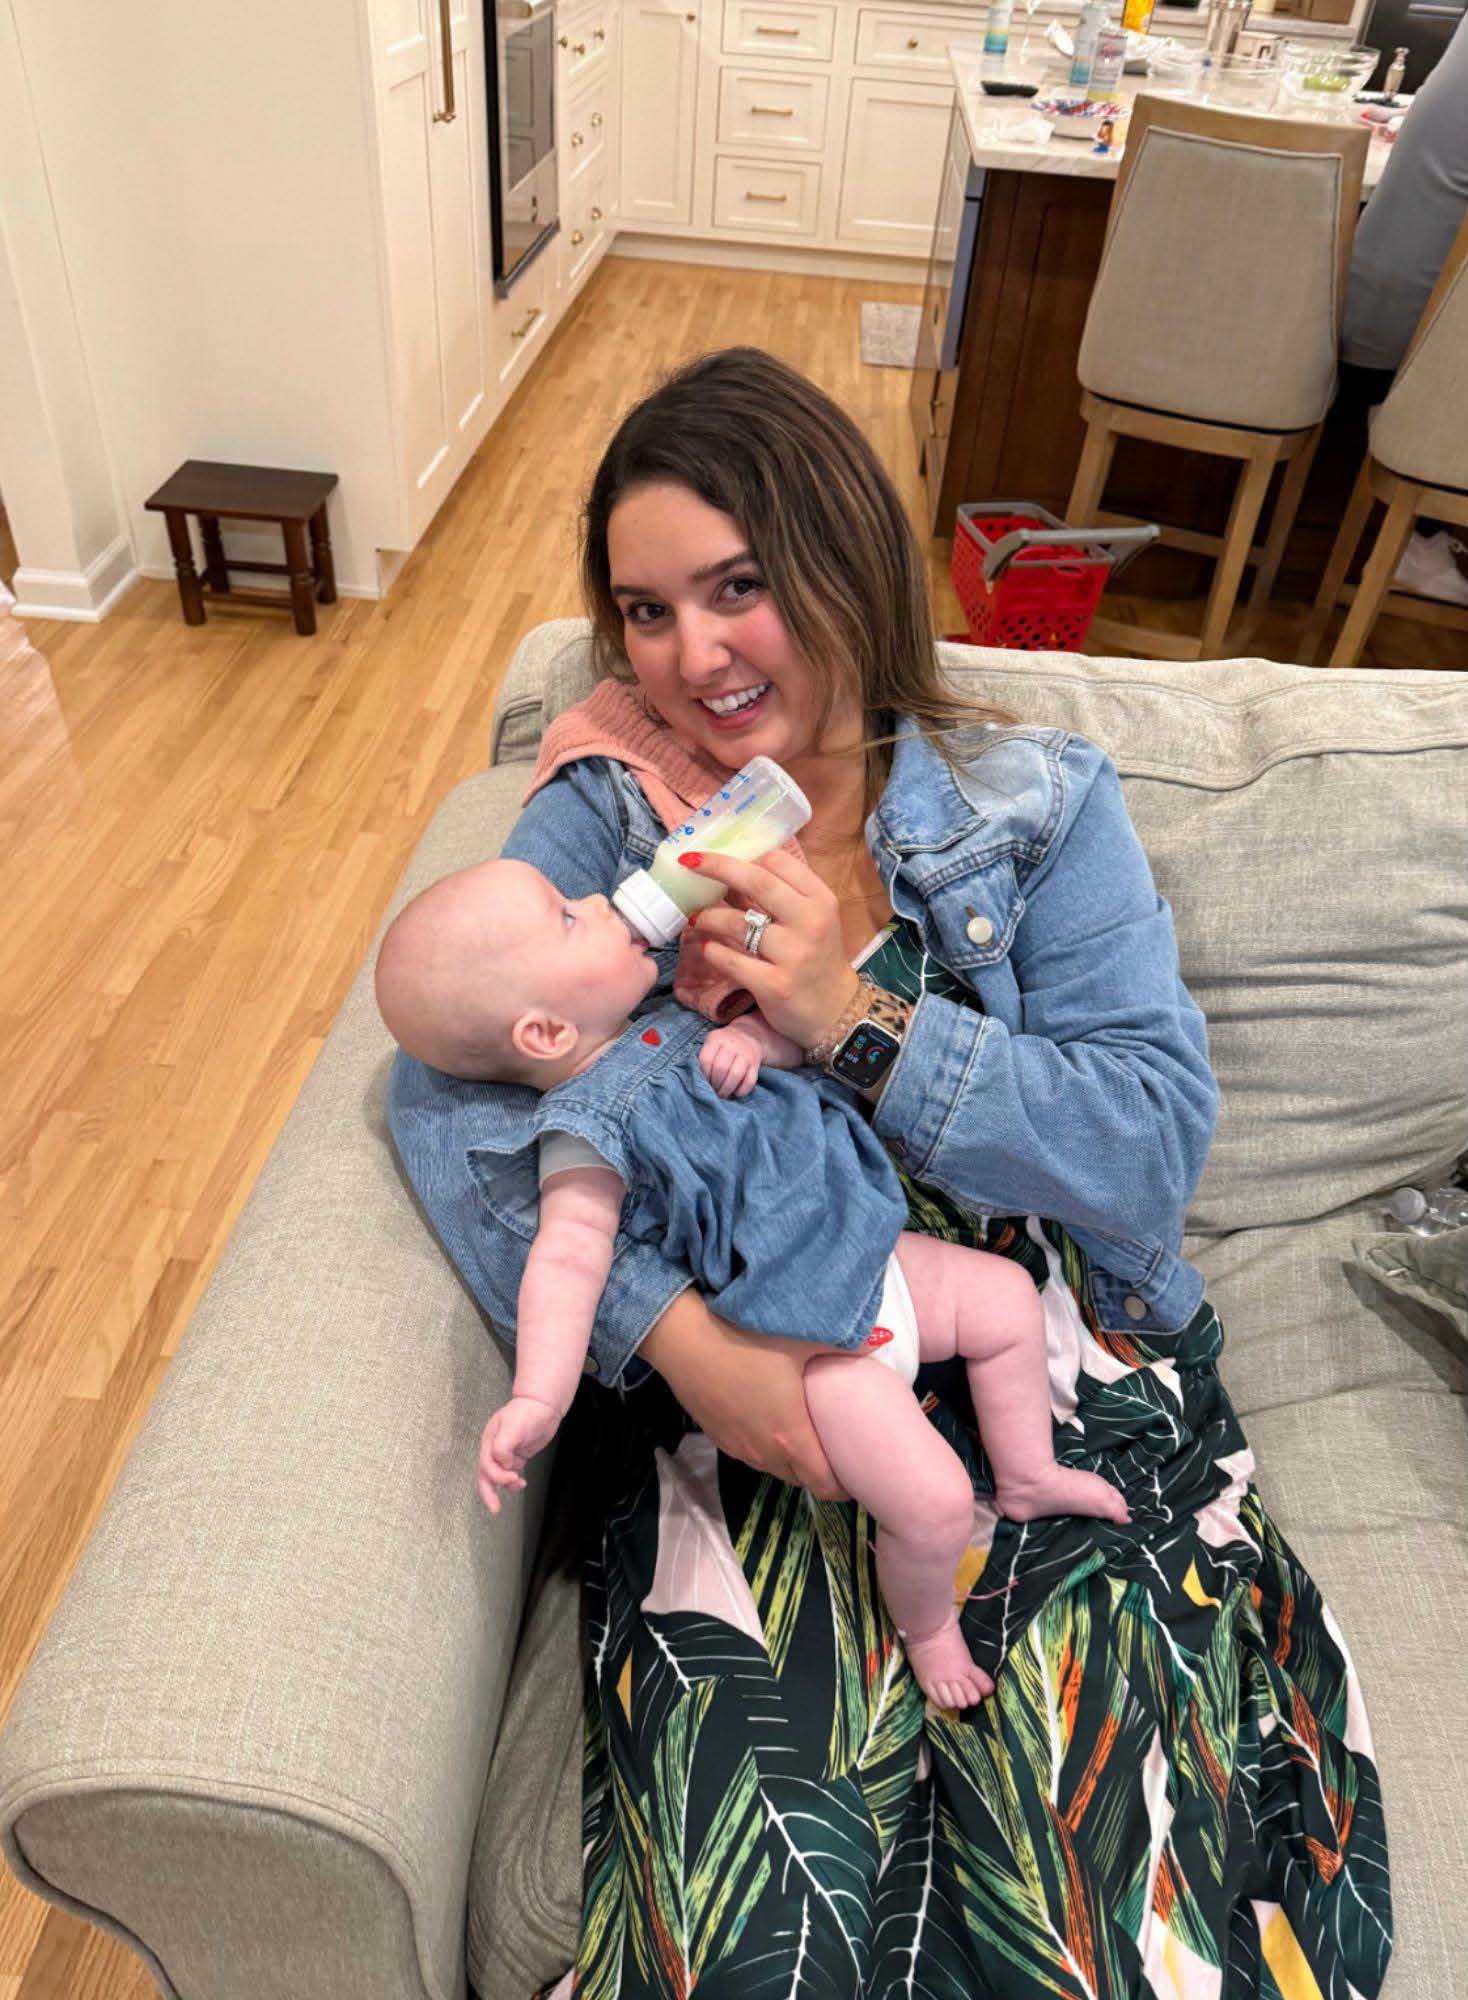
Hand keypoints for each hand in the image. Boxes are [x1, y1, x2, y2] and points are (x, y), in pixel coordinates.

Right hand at [477, 1395, 560, 1514]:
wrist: (543, 1405)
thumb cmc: (527, 1412)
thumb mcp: (513, 1427)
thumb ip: (503, 1447)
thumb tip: (502, 1463)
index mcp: (489, 1440)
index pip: (486, 1464)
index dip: (497, 1476)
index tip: (512, 1478)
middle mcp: (494, 1448)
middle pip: (486, 1474)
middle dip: (489, 1493)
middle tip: (495, 1509)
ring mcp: (505, 1453)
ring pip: (498, 1476)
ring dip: (506, 1485)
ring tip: (520, 1484)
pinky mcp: (516, 1455)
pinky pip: (509, 1473)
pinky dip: (513, 1482)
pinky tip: (521, 1483)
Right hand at [639, 1290, 850, 1501]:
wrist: (685, 1341)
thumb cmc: (749, 1341)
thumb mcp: (803, 1340)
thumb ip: (846, 1344)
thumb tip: (881, 1341)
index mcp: (792, 1437)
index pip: (824, 1484)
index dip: (844, 1485)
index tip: (856, 1472)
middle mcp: (765, 1452)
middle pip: (800, 1479)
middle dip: (819, 1472)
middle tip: (834, 1448)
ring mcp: (738, 1447)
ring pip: (773, 1467)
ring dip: (791, 1459)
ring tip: (803, 1433)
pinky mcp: (718, 1438)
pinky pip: (750, 1453)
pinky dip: (765, 1446)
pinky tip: (767, 1418)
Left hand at [681, 848, 862, 1049]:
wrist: (836, 1013)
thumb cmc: (817, 960)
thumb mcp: (810, 921)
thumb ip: (779, 897)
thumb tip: (730, 874)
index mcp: (820, 900)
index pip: (778, 862)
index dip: (744, 856)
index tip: (719, 856)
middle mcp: (810, 922)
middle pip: (757, 881)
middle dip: (717, 866)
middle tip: (690, 862)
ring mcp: (793, 955)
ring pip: (737, 922)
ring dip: (708, 916)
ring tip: (697, 919)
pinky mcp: (775, 985)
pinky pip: (730, 960)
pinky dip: (712, 951)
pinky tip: (708, 948)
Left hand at [699, 1025, 761, 1097]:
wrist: (748, 1034)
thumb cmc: (723, 1044)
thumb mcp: (712, 1043)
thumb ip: (705, 1058)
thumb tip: (700, 1081)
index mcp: (717, 1038)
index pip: (706, 1059)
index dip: (704, 1074)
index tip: (704, 1081)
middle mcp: (733, 1044)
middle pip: (721, 1068)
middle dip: (715, 1083)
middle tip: (713, 1090)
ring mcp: (746, 1054)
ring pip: (735, 1075)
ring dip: (726, 1089)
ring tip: (722, 1094)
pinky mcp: (756, 1064)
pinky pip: (749, 1081)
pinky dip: (741, 1091)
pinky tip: (735, 1093)